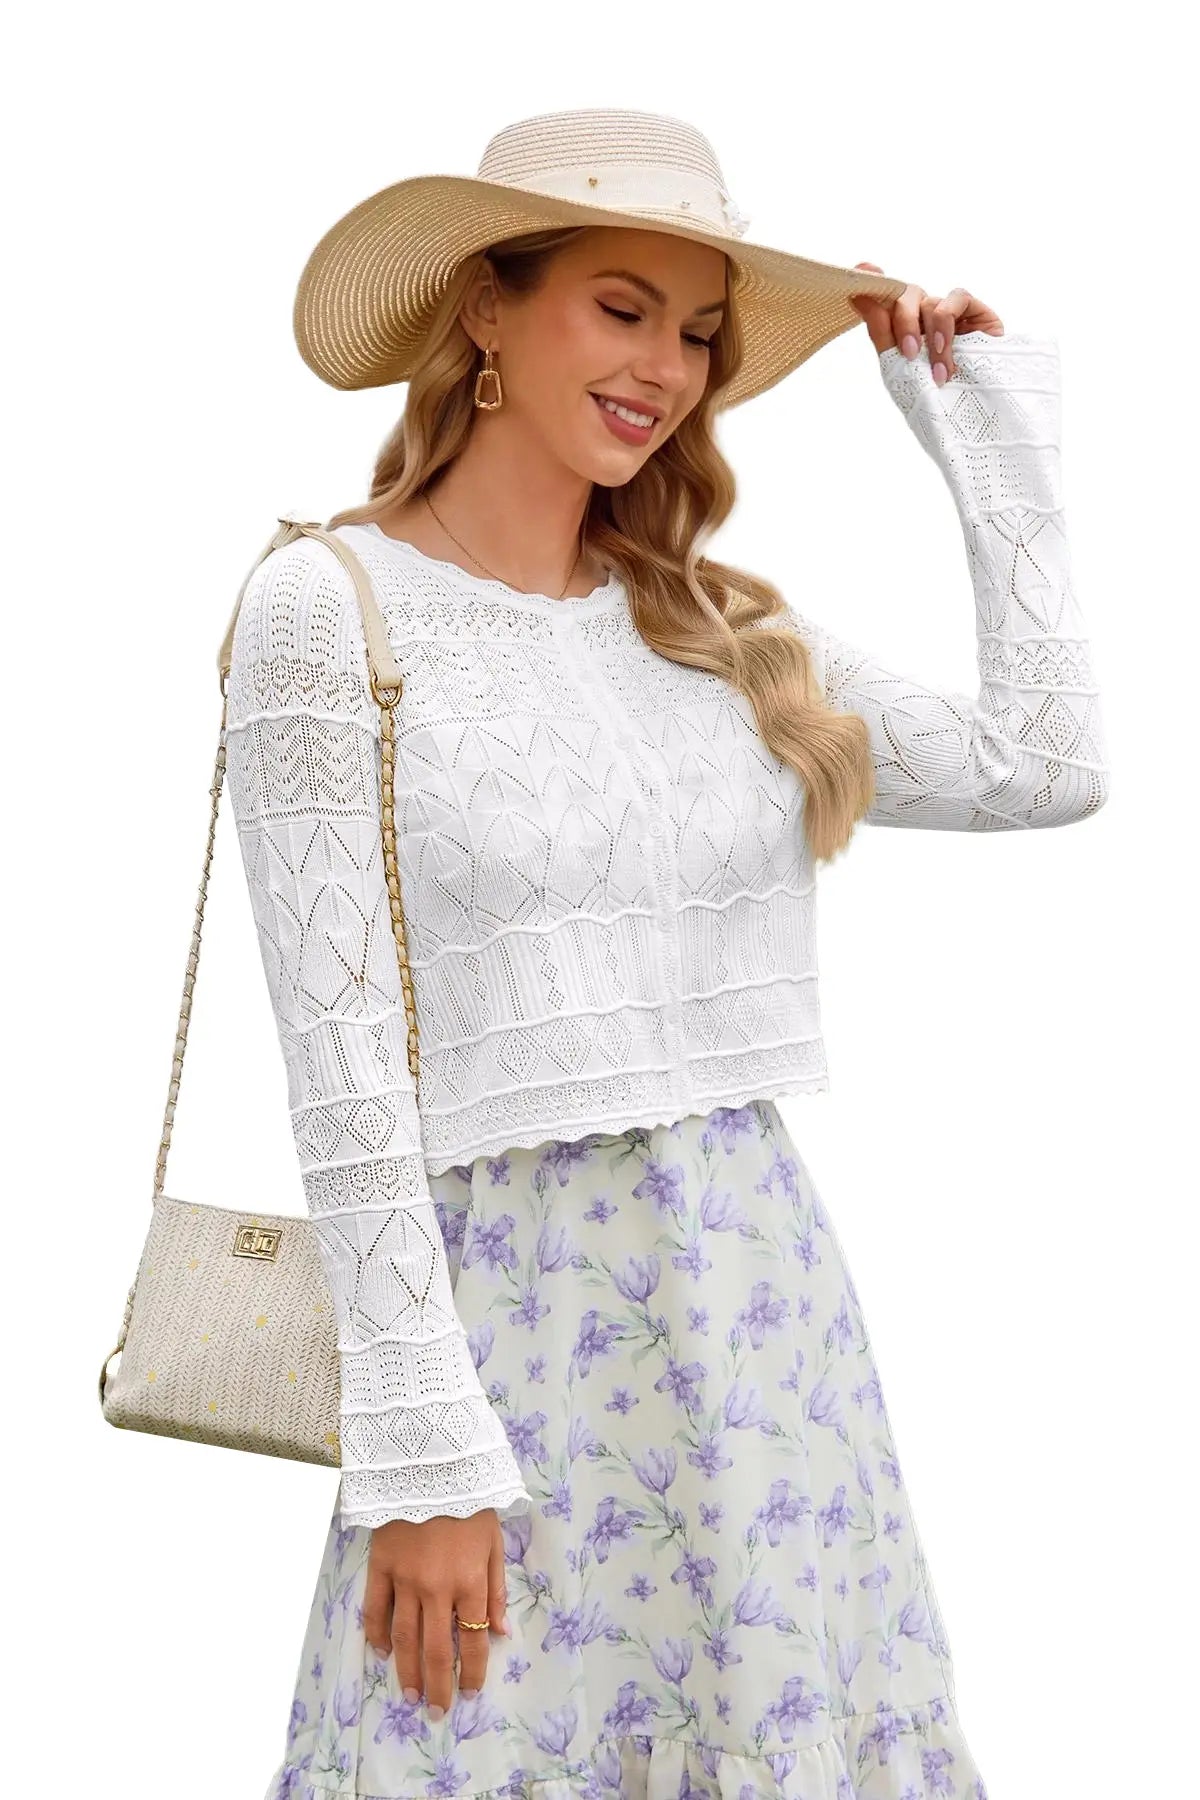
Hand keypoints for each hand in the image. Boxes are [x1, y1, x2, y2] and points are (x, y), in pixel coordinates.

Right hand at [362, 1508, 509, 1713]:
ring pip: (404, 1638)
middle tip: (437, 1712)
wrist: (431, 1463)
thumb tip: (502, 1633)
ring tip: (410, 1696)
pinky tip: (382, 1653)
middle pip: (435, 1649)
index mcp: (470, 1581)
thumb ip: (496, 1589)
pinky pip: (375, 1608)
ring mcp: (404, 1579)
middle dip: (437, 1685)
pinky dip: (377, 1634)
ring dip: (407, 1672)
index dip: (471, 1672)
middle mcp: (437, 1588)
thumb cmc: (470, 1501)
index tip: (468, 1693)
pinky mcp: (380, 1566)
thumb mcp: (495, 1541)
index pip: (472, 1640)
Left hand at [848, 264, 1003, 384]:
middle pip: (904, 296)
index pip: (885, 297)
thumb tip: (858, 296)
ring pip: (928, 302)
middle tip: (908, 352)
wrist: (972, 411)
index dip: (874, 282)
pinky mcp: (973, 309)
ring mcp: (947, 310)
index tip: (862, 271)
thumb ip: (879, 330)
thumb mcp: (900, 365)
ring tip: (938, 371)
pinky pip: (955, 299)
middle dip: (903, 322)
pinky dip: (946, 324)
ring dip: (931, 338)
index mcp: (901, 327)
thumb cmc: (935, 394)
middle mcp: (922, 315)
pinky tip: (945, 348)